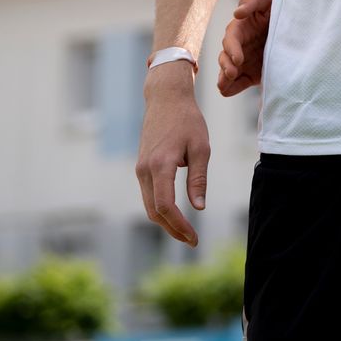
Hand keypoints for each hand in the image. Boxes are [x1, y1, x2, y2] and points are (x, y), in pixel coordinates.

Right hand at [135, 68, 208, 246]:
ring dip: (165, 221)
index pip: (165, 206)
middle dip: (172, 229)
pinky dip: (160, 208)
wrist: (165, 99)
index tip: (194, 238)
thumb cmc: (188, 120)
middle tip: (191, 241)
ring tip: (185, 232)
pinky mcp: (141, 167)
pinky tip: (175, 214)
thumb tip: (199, 208)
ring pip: (149, 205)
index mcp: (160, 166)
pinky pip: (149, 195)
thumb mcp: (201, 147)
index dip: (179, 225)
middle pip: (154, 211)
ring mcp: (140, 169)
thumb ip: (198, 178)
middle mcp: (144, 171)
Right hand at [216, 0, 273, 97]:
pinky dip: (231, 87)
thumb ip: (253, 1)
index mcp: (242, 26)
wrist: (298, 22)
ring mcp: (245, 58)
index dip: (233, 48)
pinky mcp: (251, 71)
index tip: (238, 58)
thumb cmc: (279, 4)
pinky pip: (238, 81)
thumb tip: (238, 13)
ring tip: (224, 85)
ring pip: (228, 68)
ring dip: (225, 77)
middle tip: (233, 71)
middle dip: (227, 64)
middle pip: (226, 55)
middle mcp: (240, 43)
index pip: (232, 37)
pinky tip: (227, 92)